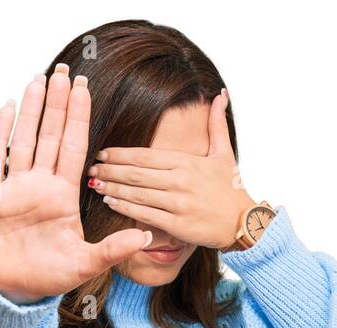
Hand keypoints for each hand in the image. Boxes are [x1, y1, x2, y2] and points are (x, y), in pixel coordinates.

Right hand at [0, 64, 151, 304]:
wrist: (12, 290)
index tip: (86, 90)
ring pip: (24, 139)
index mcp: (63, 195)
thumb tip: (146, 237)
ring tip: (40, 79)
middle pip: (50, 135)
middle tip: (66, 72)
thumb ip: (113, 250)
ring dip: (32, 110)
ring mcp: (13, 187)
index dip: (79, 119)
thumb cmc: (49, 275)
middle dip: (58, 104)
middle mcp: (39, 184)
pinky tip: (8, 108)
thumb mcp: (86, 264)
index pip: (74, 148)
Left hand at [86, 88, 255, 249]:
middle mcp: (181, 181)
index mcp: (187, 162)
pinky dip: (124, 207)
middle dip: (110, 170)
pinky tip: (110, 202)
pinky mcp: (178, 224)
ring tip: (95, 183)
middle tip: (91, 167)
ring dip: (112, 187)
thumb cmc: (232, 188)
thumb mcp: (225, 152)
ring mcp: (179, 203)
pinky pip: (145, 214)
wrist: (245, 222)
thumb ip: (217, 123)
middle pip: (136, 173)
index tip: (102, 152)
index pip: (145, 156)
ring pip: (136, 193)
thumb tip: (220, 94)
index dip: (120, 154)